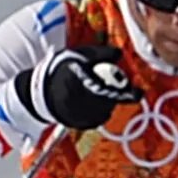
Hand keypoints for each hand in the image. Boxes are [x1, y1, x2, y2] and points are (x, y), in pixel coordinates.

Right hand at [14, 44, 140, 131]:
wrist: (40, 92)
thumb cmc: (60, 71)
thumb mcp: (78, 56)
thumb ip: (99, 54)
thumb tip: (119, 54)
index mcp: (80, 83)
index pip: (109, 90)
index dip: (126, 92)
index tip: (138, 92)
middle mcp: (80, 102)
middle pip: (109, 101)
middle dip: (117, 94)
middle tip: (120, 88)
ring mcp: (80, 115)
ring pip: (105, 110)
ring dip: (109, 102)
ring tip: (99, 92)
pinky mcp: (80, 124)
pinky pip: (98, 119)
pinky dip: (100, 110)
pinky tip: (94, 102)